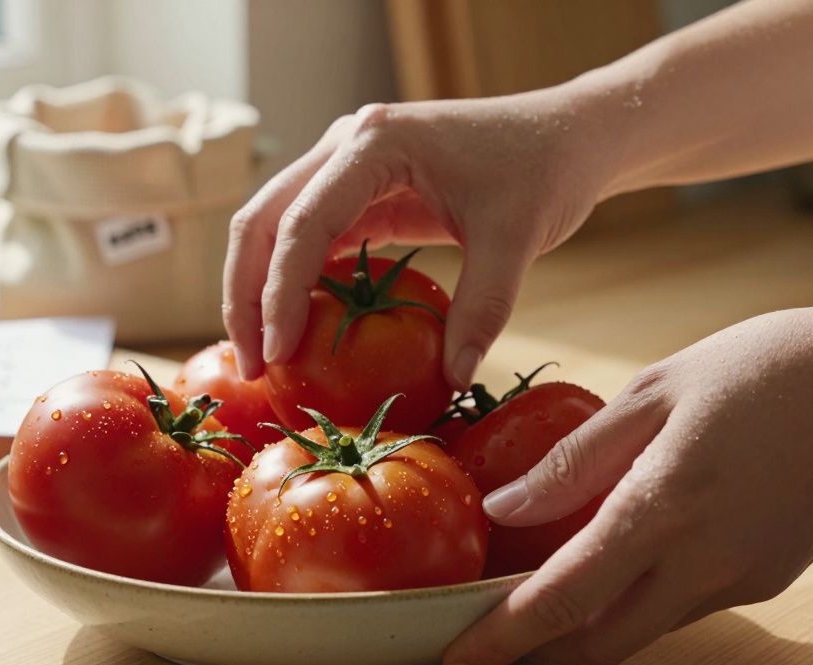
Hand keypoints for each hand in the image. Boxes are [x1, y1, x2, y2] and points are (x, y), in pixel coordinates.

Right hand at [223, 91, 619, 386]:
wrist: (567, 135)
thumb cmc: (544, 171)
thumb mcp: (517, 239)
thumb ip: (482, 309)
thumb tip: (454, 380)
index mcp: (375, 143)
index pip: (302, 222)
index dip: (280, 293)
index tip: (279, 354)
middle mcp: (345, 145)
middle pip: (262, 220)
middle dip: (246, 295)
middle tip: (252, 366)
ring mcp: (346, 164)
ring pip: (272, 228)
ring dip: (258, 290)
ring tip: (263, 357)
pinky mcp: (358, 190)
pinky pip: (308, 237)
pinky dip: (293, 283)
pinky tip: (298, 330)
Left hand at [442, 291, 812, 664]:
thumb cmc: (767, 368)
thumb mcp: (655, 392)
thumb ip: (573, 458)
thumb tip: (505, 505)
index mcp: (663, 508)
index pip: (563, 600)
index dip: (503, 638)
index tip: (459, 657)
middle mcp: (705, 564)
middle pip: (600, 643)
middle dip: (542, 645)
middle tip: (502, 615)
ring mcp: (744, 580)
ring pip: (645, 628)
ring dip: (594, 617)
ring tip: (560, 567)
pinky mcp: (770, 580)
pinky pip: (688, 604)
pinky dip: (644, 592)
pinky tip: (635, 541)